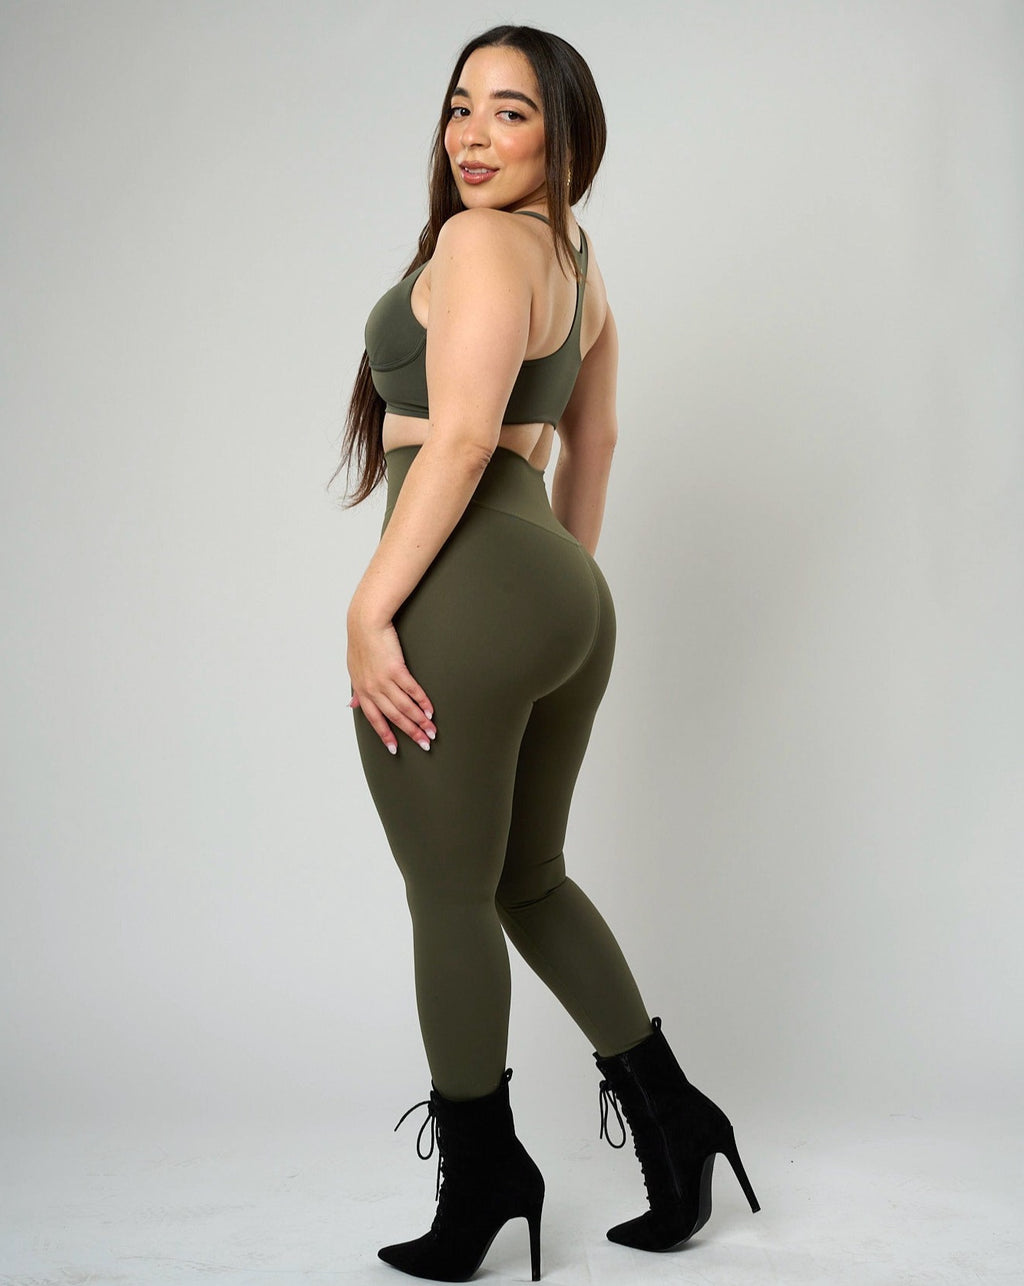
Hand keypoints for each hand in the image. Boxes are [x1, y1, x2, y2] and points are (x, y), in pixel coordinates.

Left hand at [347, 609, 435, 754]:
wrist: (366, 623)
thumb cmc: (361, 644)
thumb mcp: (354, 670)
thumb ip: (356, 691)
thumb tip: (351, 706)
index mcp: (362, 690)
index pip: (375, 719)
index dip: (386, 735)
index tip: (395, 750)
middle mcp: (372, 689)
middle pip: (394, 717)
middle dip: (410, 733)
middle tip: (424, 744)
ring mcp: (384, 680)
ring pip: (405, 707)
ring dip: (420, 721)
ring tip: (432, 730)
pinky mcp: (396, 669)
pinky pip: (412, 690)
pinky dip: (422, 702)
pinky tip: (431, 710)